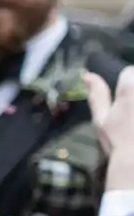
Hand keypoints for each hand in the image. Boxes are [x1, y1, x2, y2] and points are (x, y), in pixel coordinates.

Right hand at [84, 68, 133, 191]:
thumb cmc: (118, 143)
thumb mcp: (101, 120)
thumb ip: (97, 95)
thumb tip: (87, 76)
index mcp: (130, 86)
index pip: (128, 72)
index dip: (125, 87)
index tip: (123, 106)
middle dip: (132, 95)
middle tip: (128, 116)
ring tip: (131, 123)